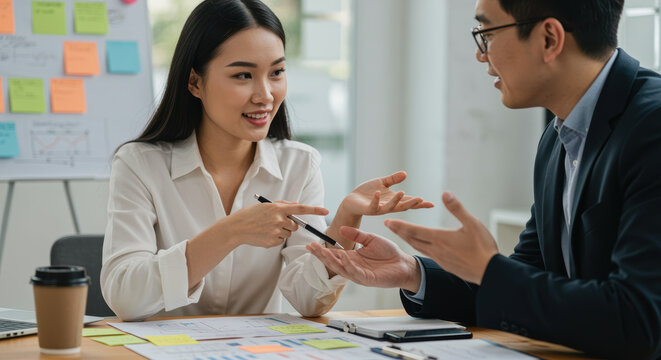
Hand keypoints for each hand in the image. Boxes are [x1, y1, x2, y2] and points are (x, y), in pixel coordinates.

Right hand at [222, 202, 328, 247]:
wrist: (236, 228)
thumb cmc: (251, 214)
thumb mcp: (266, 205)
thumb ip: (283, 205)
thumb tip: (297, 205)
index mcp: (278, 208)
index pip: (300, 208)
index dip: (314, 210)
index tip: (326, 211)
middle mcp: (278, 219)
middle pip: (295, 225)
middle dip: (290, 224)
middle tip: (276, 222)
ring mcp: (275, 231)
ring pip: (288, 233)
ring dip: (282, 231)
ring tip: (267, 228)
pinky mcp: (272, 242)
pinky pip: (281, 241)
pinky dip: (275, 239)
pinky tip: (264, 235)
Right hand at [306, 226, 421, 291]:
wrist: (404, 263)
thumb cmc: (388, 252)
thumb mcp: (370, 239)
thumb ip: (357, 235)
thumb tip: (342, 228)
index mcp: (353, 257)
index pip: (334, 254)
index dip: (322, 250)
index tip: (311, 243)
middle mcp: (353, 267)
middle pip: (334, 262)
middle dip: (322, 255)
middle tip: (311, 247)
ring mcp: (360, 274)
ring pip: (342, 269)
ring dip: (332, 261)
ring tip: (322, 252)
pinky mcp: (368, 280)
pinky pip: (356, 273)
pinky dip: (348, 265)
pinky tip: (343, 258)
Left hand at [340, 171, 433, 216]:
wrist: (351, 201)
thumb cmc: (367, 193)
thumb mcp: (382, 183)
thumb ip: (393, 179)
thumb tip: (405, 173)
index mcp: (393, 200)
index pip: (409, 201)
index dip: (420, 203)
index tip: (432, 204)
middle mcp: (388, 206)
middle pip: (403, 206)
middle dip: (412, 204)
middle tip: (422, 200)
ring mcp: (379, 209)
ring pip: (390, 207)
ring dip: (396, 200)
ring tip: (402, 192)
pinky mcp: (368, 209)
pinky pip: (373, 205)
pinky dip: (376, 199)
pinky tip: (378, 192)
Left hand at [385, 192, 497, 284]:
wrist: (489, 272)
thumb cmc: (482, 247)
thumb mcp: (472, 223)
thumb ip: (456, 208)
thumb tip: (445, 193)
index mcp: (440, 238)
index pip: (414, 230)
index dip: (399, 225)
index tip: (387, 221)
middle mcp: (436, 250)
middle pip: (412, 239)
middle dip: (399, 231)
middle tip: (388, 225)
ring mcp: (440, 259)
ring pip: (419, 248)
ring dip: (408, 240)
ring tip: (401, 234)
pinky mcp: (446, 265)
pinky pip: (428, 254)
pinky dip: (420, 247)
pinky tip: (422, 246)